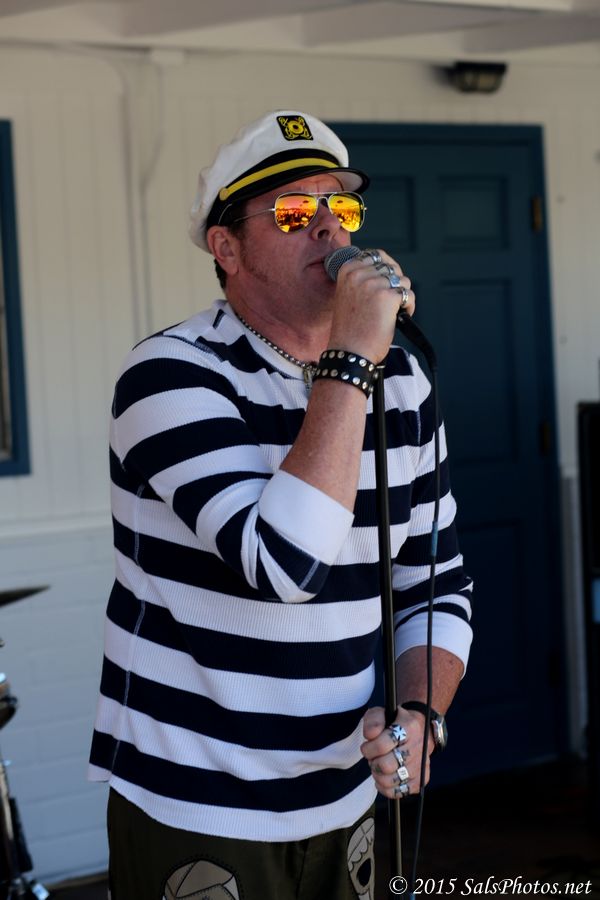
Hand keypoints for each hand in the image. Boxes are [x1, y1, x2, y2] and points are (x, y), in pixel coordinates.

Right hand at [328, 249, 415, 364]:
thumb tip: (391, 269)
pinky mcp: (388, 297)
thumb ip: (364, 279)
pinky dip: (408, 307)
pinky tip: (398, 318)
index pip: (376, 255)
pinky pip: (409, 295)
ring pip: (403, 281)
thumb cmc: (350, 329)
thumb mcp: (349, 295)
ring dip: (402, 297)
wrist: (349, 351)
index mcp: (348, 270)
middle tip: (389, 303)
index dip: (386, 269)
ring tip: (392, 312)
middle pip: (392, 268)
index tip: (386, 284)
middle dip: (395, 284)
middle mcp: (360, 274)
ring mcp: (374, 284)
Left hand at [360, 705, 432, 798]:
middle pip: (386, 765)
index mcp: (409, 727)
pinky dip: (387, 789)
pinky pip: (401, 792)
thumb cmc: (395, 722)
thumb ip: (373, 721)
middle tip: (373, 758)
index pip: (382, 745)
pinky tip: (384, 778)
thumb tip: (370, 736)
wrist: (420, 729)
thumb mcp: (382, 712)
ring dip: (379, 776)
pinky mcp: (422, 779)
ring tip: (379, 767)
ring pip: (392, 781)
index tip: (366, 747)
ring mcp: (421, 764)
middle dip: (373, 763)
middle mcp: (418, 747)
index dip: (368, 748)